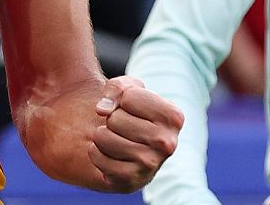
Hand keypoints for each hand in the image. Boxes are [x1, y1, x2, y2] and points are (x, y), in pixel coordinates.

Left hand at [88, 76, 183, 191]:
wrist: (132, 145)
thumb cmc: (132, 111)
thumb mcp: (129, 89)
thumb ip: (117, 88)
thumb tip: (102, 110)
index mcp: (174, 117)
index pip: (128, 97)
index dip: (124, 99)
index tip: (133, 109)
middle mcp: (167, 143)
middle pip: (114, 118)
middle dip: (113, 118)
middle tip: (124, 126)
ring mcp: (150, 165)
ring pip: (102, 137)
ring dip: (102, 134)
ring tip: (117, 138)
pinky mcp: (130, 181)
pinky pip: (96, 156)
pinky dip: (95, 151)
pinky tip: (110, 153)